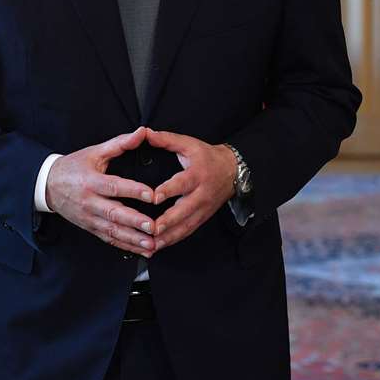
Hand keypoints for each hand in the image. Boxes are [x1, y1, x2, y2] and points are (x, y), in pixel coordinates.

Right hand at [45, 128, 156, 256]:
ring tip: (152, 243)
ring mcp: (89, 218)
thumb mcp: (94, 152)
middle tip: (153, 226)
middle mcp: (89, 202)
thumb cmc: (73, 167)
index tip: (151, 195)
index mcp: (91, 181)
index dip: (132, 191)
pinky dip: (126, 246)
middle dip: (134, 222)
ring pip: (112, 231)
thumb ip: (120, 143)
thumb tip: (142, 132)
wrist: (47, 185)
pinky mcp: (90, 228)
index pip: (114, 187)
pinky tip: (142, 249)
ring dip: (133, 239)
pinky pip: (109, 239)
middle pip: (113, 214)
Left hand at [146, 129, 237, 251]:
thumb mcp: (189, 144)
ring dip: (168, 237)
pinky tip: (158, 246)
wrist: (231, 171)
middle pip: (185, 211)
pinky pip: (187, 232)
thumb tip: (147, 133)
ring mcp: (203, 209)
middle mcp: (202, 194)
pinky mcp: (202, 218)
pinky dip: (173, 240)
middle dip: (168, 221)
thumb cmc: (207, 157)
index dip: (169, 190)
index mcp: (197, 174)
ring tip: (151, 245)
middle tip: (151, 229)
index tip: (154, 197)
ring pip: (186, 226)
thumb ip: (167, 140)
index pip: (182, 184)